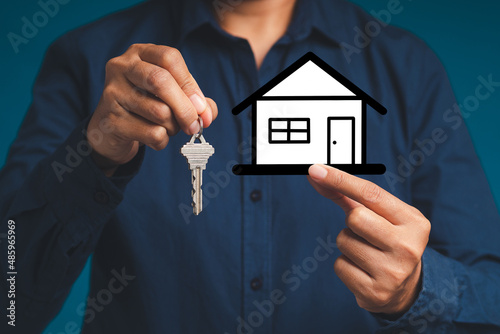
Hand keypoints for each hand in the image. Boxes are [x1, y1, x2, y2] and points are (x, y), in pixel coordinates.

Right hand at [87, 44, 217, 174]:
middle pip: (161, 81)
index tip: (201, 106)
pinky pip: (151, 133)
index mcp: (140, 53)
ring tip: (167, 128)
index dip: (189, 84)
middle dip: (185, 108)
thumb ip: (195, 100)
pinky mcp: (110, 120)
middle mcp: (122, 67)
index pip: (170, 58)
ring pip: (159, 111)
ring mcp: (112, 92)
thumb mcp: (171, 96)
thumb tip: (208, 113)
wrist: (110, 131)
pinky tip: (155, 138)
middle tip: (194, 125)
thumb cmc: (146, 107)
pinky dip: (162, 140)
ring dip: (173, 127)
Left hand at [308, 164, 429, 314]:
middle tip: (366, 234)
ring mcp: (393, 272)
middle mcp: (408, 247)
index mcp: (414, 222)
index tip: (316, 169)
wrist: (405, 289)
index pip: (371, 194)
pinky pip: (339, 265)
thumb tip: (316, 174)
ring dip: (347, 243)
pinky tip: (362, 270)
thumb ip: (348, 195)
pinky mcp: (375, 293)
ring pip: (343, 241)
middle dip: (351, 222)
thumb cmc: (387, 241)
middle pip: (355, 217)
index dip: (340, 179)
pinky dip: (345, 265)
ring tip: (366, 253)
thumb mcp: (380, 216)